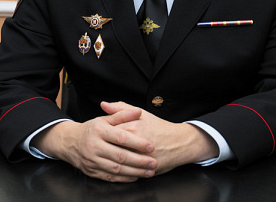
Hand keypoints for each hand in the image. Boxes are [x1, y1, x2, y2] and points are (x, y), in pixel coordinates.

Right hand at [31, 104, 157, 181]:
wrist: (69, 142)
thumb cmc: (91, 130)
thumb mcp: (104, 119)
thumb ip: (122, 115)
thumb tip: (138, 111)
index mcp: (99, 131)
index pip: (121, 138)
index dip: (137, 143)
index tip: (151, 146)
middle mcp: (94, 146)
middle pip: (120, 156)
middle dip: (139, 161)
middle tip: (154, 163)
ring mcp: (92, 160)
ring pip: (117, 169)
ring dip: (135, 171)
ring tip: (149, 171)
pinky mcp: (92, 171)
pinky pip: (110, 177)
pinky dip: (124, 178)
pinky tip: (135, 176)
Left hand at [102, 102, 218, 174]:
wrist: (180, 142)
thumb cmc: (159, 127)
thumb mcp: (141, 114)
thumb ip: (120, 108)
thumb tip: (103, 104)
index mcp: (131, 126)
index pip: (108, 132)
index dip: (99, 136)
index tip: (95, 138)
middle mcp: (135, 141)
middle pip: (111, 148)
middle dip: (102, 151)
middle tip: (96, 152)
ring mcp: (141, 156)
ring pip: (119, 161)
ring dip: (110, 162)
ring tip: (105, 161)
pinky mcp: (146, 167)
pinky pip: (129, 171)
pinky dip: (122, 172)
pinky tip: (117, 170)